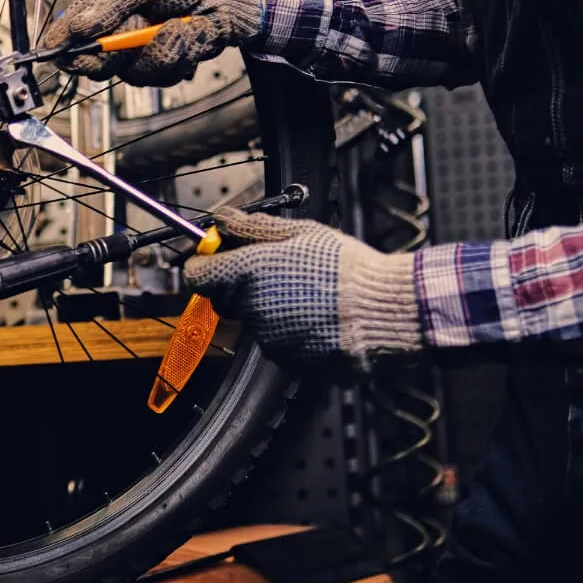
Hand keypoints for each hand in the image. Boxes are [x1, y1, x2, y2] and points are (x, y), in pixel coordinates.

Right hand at [41, 0, 262, 86]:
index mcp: (106, 7)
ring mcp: (142, 52)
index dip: (63, 48)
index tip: (65, 55)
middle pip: (96, 66)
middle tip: (137, 32)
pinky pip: (164, 77)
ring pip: (135, 74)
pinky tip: (190, 34)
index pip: (70, 34)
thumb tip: (80, 27)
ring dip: (162, 50)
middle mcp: (119, 33)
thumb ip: (111, 5)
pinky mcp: (167, 64)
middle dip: (119, 52)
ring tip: (180, 26)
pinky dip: (182, 56)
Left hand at [184, 208, 423, 370]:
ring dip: (270, 310)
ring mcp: (269, 339)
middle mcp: (251, 309)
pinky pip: (279, 344)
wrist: (386, 311)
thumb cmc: (346, 267)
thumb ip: (252, 228)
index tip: (216, 259)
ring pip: (255, 322)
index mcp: (248, 273)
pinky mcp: (289, 362)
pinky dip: (292, 332)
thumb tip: (222, 219)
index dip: (204, 265)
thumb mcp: (300, 233)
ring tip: (309, 295)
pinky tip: (318, 318)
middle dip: (240, 286)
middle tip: (276, 273)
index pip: (196, 275)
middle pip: (225, 299)